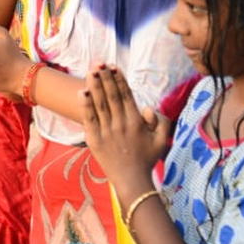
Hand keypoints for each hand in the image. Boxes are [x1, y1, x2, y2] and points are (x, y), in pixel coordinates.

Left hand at [80, 66, 169, 194]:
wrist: (132, 181)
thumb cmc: (147, 160)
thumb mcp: (161, 140)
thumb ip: (160, 122)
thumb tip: (149, 108)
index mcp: (136, 121)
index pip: (126, 95)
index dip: (119, 79)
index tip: (113, 67)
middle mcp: (121, 123)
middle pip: (111, 95)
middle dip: (105, 77)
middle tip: (99, 63)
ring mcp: (107, 131)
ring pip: (100, 103)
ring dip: (95, 86)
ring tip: (91, 71)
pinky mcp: (95, 139)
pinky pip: (89, 118)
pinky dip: (85, 104)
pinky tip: (81, 92)